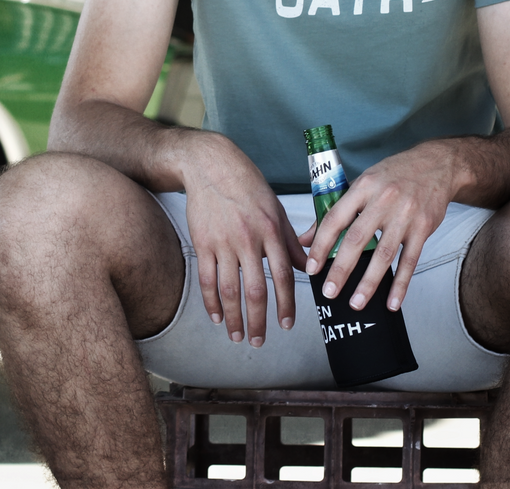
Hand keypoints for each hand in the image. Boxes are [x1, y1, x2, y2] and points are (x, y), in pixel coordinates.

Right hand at [182, 138, 307, 347]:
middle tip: (260, 342)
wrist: (211, 166)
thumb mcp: (275, 207)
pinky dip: (211, 302)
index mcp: (271, 230)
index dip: (286, 304)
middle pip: (256, 290)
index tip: (287, 324)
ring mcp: (223, 242)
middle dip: (260, 321)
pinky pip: (207, 279)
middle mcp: (248, 239)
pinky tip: (216, 316)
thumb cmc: (247, 185)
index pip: (283, 275)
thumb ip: (290, 240)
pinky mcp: (202, 243)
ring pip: (229, 290)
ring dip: (234, 318)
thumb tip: (307, 266)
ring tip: (238, 336)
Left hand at [299, 144, 457, 312]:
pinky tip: (391, 302)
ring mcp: (405, 215)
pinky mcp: (423, 228)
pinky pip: (410, 260)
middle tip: (328, 292)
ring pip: (384, 254)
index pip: (335, 218)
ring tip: (355, 303)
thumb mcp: (363, 183)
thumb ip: (335, 211)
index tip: (311, 266)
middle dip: (341, 269)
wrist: (436, 165)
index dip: (321, 244)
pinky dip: (401, 284)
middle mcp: (383, 200)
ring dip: (369, 282)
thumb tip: (306, 239)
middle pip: (357, 239)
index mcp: (363, 187)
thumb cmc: (393, 174)